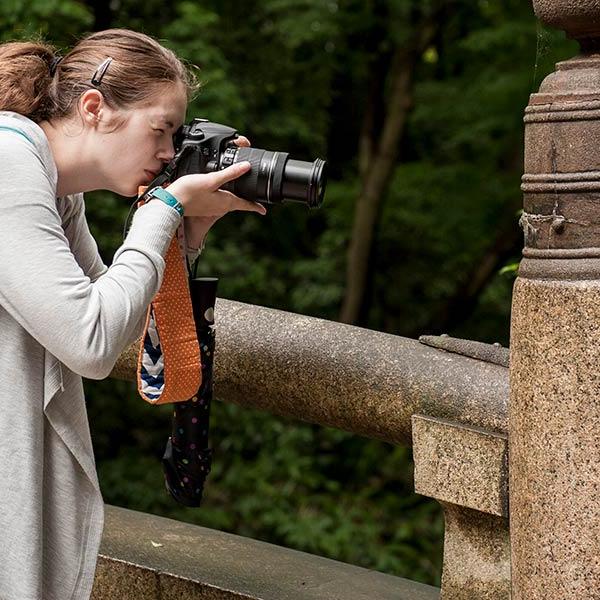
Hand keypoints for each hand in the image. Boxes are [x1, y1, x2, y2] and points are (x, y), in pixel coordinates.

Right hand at [171, 135, 264, 250]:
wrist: (171, 203)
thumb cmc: (189, 192)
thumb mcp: (212, 180)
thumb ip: (230, 174)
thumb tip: (246, 167)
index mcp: (226, 202)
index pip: (245, 205)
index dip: (256, 207)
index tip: (264, 210)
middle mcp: (221, 207)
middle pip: (238, 203)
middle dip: (246, 201)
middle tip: (254, 198)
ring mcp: (212, 207)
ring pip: (228, 202)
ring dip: (235, 198)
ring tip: (239, 193)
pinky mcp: (204, 205)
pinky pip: (218, 201)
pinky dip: (223, 196)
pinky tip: (219, 191)